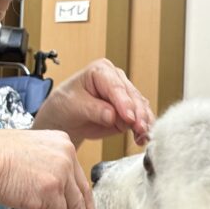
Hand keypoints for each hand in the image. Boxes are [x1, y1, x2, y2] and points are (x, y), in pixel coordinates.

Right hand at [0, 129, 99, 208]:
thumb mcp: (29, 149)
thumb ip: (44, 162)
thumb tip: (48, 184)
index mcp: (63, 142)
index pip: (77, 174)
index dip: (83, 195)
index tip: (87, 207)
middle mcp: (67, 156)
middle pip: (82, 191)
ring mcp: (60, 174)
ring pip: (75, 207)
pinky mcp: (50, 192)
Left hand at [33, 59, 153, 146]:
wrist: (66, 118)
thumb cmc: (66, 104)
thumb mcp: (74, 106)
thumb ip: (94, 110)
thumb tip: (112, 116)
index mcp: (101, 70)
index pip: (116, 87)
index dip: (124, 103)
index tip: (129, 118)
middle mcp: (117, 79)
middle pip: (132, 97)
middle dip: (137, 114)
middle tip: (139, 129)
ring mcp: (125, 95)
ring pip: (140, 107)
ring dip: (143, 122)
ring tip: (142, 136)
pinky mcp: (129, 110)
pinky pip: (140, 118)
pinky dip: (143, 128)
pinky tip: (142, 138)